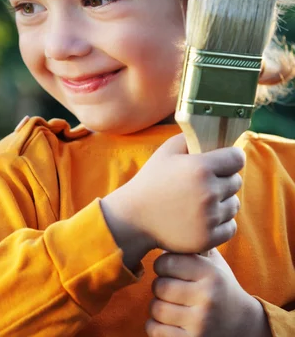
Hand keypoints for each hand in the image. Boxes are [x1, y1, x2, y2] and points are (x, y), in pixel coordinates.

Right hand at [100, 133, 244, 268]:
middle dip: (225, 179)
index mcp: (200, 167)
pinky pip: (231, 227)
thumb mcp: (167, 151)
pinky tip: (205, 217)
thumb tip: (213, 134)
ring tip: (203, 200)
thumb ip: (191, 138)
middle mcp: (208, 192)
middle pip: (236, 181)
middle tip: (207, 182)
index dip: (232, 158)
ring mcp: (209, 217)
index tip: (226, 161)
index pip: (237, 158)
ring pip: (234, 205)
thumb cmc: (152, 180)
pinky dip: (221, 223)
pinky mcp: (209, 238)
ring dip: (223, 201)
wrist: (134, 217)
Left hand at [146, 249, 270, 336]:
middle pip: (158, 286)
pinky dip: (156, 326)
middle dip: (160, 287)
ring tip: (170, 304)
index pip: (166, 262)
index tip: (168, 268)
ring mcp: (200, 322)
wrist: (243, 325)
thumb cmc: (220, 286)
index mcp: (210, 273)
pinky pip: (155, 329)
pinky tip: (168, 321)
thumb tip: (166, 218)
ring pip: (155, 308)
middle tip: (169, 288)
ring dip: (158, 307)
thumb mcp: (214, 263)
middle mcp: (207, 297)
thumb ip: (194, 243)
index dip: (162, 264)